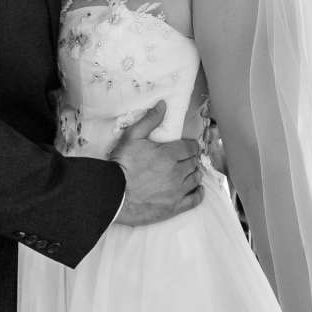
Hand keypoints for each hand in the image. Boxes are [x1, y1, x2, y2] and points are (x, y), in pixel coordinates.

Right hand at [110, 101, 203, 225]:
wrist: (112, 194)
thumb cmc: (121, 165)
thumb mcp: (132, 137)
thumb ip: (150, 120)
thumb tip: (163, 105)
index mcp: (169, 154)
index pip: (191, 147)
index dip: (190, 146)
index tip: (186, 147)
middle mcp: (177, 172)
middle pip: (194, 162)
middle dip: (190, 159)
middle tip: (183, 159)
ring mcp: (177, 191)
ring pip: (196, 178)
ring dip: (194, 173)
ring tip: (187, 172)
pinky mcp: (174, 207)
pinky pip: (195, 199)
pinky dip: (199, 193)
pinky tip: (197, 189)